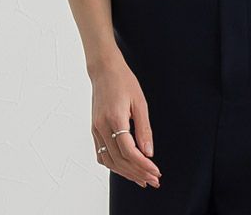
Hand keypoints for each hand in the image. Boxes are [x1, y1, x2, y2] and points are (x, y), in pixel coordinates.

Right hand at [90, 57, 161, 188]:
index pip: (129, 151)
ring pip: (109, 161)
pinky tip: (125, 168)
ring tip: (142, 179)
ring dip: (126, 173)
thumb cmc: (124, 82)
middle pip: (119, 160)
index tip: (155, 171)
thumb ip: (144, 128)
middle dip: (137, 173)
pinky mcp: (94, 130)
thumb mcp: (140, 102)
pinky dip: (113, 165)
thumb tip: (149, 152)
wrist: (104, 70)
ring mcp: (96, 130)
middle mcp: (102, 127)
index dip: (142, 165)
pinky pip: (101, 154)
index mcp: (115, 119)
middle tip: (153, 181)